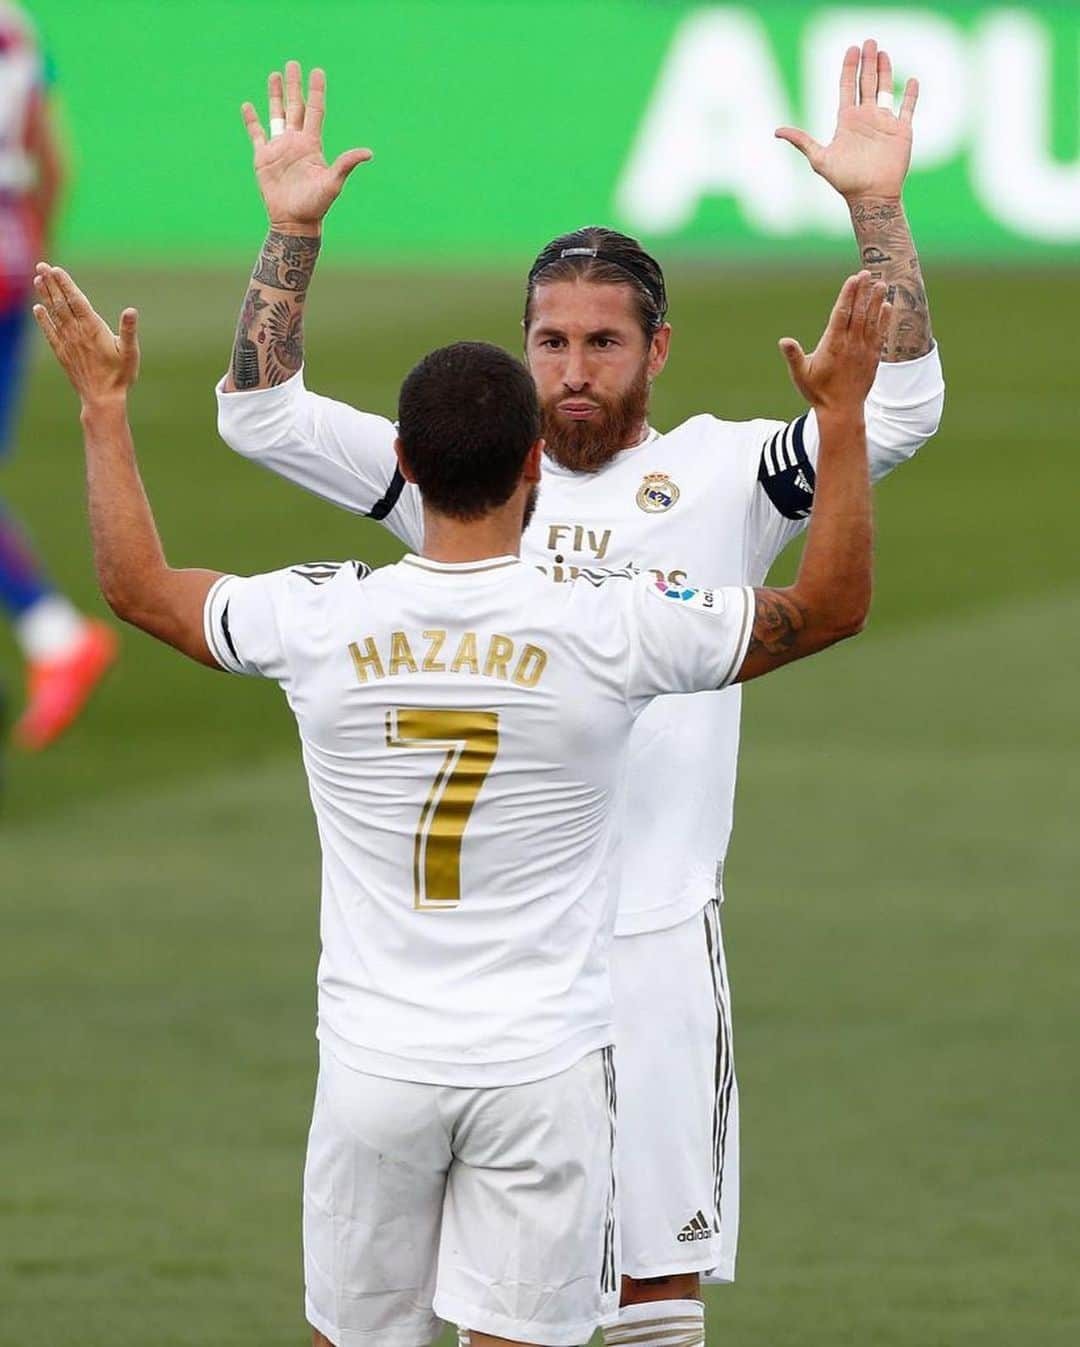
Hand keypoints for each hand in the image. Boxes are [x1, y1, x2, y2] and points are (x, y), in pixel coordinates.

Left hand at [32, 263, 139, 405]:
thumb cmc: (120, 375)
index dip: (66, 284)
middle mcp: (77, 332)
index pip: (76, 301)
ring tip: (38, 279)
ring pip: (54, 314)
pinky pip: (50, 332)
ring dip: (45, 296)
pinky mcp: (63, 352)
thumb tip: (131, 311)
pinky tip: (38, 309)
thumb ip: (129, 330)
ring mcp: (68, 342)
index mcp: (93, 329)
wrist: (102, 398)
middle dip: (51, 283)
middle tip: (41, 265)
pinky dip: (43, 320)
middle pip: (61, 303)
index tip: (56, 269)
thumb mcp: (130, 352)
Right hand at [242, 62, 372, 229]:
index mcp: (312, 144)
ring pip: (276, 114)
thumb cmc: (316, 205)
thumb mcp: (333, 183)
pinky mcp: (263, 158)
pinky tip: (247, 106)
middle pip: (295, 107)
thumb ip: (346, 164)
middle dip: (294, 86)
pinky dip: (251, 121)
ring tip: (274, 74)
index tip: (318, 71)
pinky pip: (256, 134)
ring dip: (275, 95)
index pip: (315, 111)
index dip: (316, 92)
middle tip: (293, 63)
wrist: (294, 222)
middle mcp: (296, 142)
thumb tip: (368, 153)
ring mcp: (279, 148)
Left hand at [775, 39, 917, 201]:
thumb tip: (776, 131)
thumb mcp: (819, 159)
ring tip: (883, 52)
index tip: (851, 49)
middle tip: (869, 41)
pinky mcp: (901, 131)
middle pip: (866, 83)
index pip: (847, 87)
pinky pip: (908, 108)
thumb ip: (802, 142)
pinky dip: (911, 94)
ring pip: (885, 89)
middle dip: (867, 62)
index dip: (849, 68)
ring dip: (885, 71)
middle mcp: (865, 118)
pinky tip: (912, 80)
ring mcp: (884, 123)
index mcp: (847, 121)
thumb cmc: (845, 181)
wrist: (870, 196)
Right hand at [779, 272, 891, 412]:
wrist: (841, 411)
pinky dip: (884, 319)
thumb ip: (794, 356)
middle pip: (858, 312)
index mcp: (833, 345)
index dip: (848, 295)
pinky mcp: (873, 357)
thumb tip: (784, 341)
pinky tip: (887, 306)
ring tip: (882, 284)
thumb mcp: (801, 375)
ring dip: (876, 301)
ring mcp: (864, 350)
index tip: (853, 279)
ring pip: (872, 320)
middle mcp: (851, 344)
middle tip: (867, 273)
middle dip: (863, 292)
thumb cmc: (818, 393)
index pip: (842, 314)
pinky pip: (880, 334)